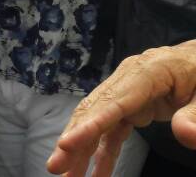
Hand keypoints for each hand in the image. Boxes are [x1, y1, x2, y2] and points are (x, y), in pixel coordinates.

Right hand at [47, 41, 195, 176]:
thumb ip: (195, 114)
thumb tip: (185, 136)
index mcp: (146, 72)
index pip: (113, 102)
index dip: (88, 125)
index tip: (66, 144)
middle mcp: (128, 80)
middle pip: (94, 111)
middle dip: (73, 140)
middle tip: (55, 167)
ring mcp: (127, 94)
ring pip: (96, 122)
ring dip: (81, 149)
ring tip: (67, 176)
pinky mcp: (131, 107)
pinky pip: (112, 131)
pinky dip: (102, 152)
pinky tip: (95, 173)